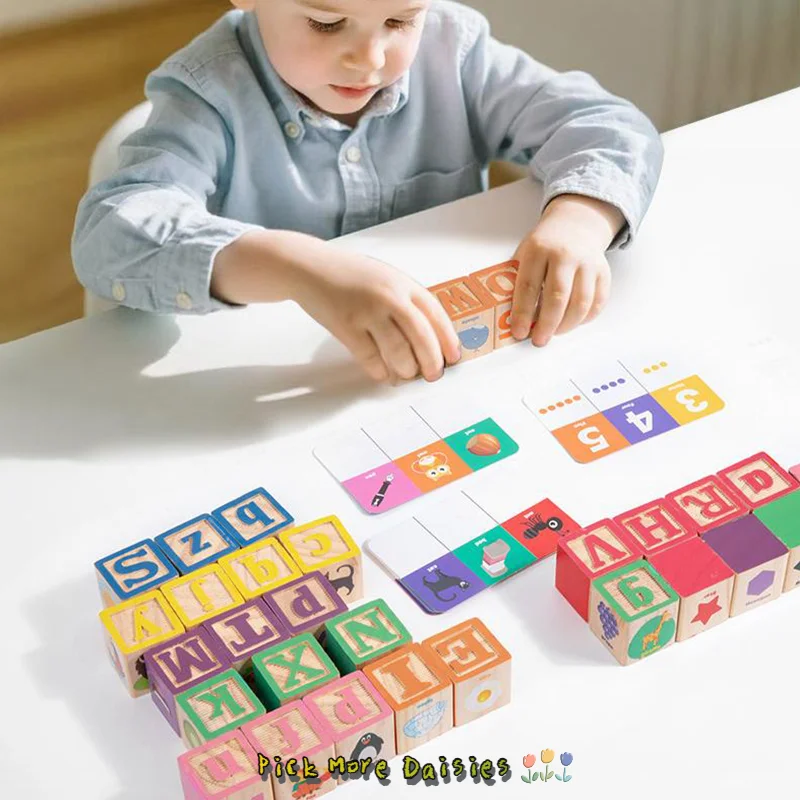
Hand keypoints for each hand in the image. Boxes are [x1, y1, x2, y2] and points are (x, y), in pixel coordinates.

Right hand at [295, 248, 461, 384]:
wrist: (310, 267)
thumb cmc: (349, 275)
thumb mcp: (385, 279)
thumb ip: (406, 301)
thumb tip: (426, 339)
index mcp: (403, 283)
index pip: (436, 314)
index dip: (447, 339)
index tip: (453, 357)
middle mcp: (389, 296)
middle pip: (421, 336)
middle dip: (431, 361)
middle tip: (433, 374)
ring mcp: (367, 311)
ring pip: (398, 350)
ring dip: (406, 368)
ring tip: (407, 374)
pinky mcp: (346, 326)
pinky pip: (370, 357)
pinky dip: (379, 370)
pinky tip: (382, 372)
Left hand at [508, 194, 623, 346]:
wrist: (575, 225)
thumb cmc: (544, 246)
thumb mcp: (524, 254)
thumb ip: (516, 280)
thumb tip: (508, 316)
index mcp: (538, 249)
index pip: (528, 286)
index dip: (522, 313)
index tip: (518, 332)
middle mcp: (565, 255)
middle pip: (557, 296)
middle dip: (547, 324)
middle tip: (539, 340)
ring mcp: (587, 263)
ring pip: (581, 302)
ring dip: (567, 325)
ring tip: (555, 333)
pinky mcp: (603, 272)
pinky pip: (598, 302)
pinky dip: (585, 318)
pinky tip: (572, 322)